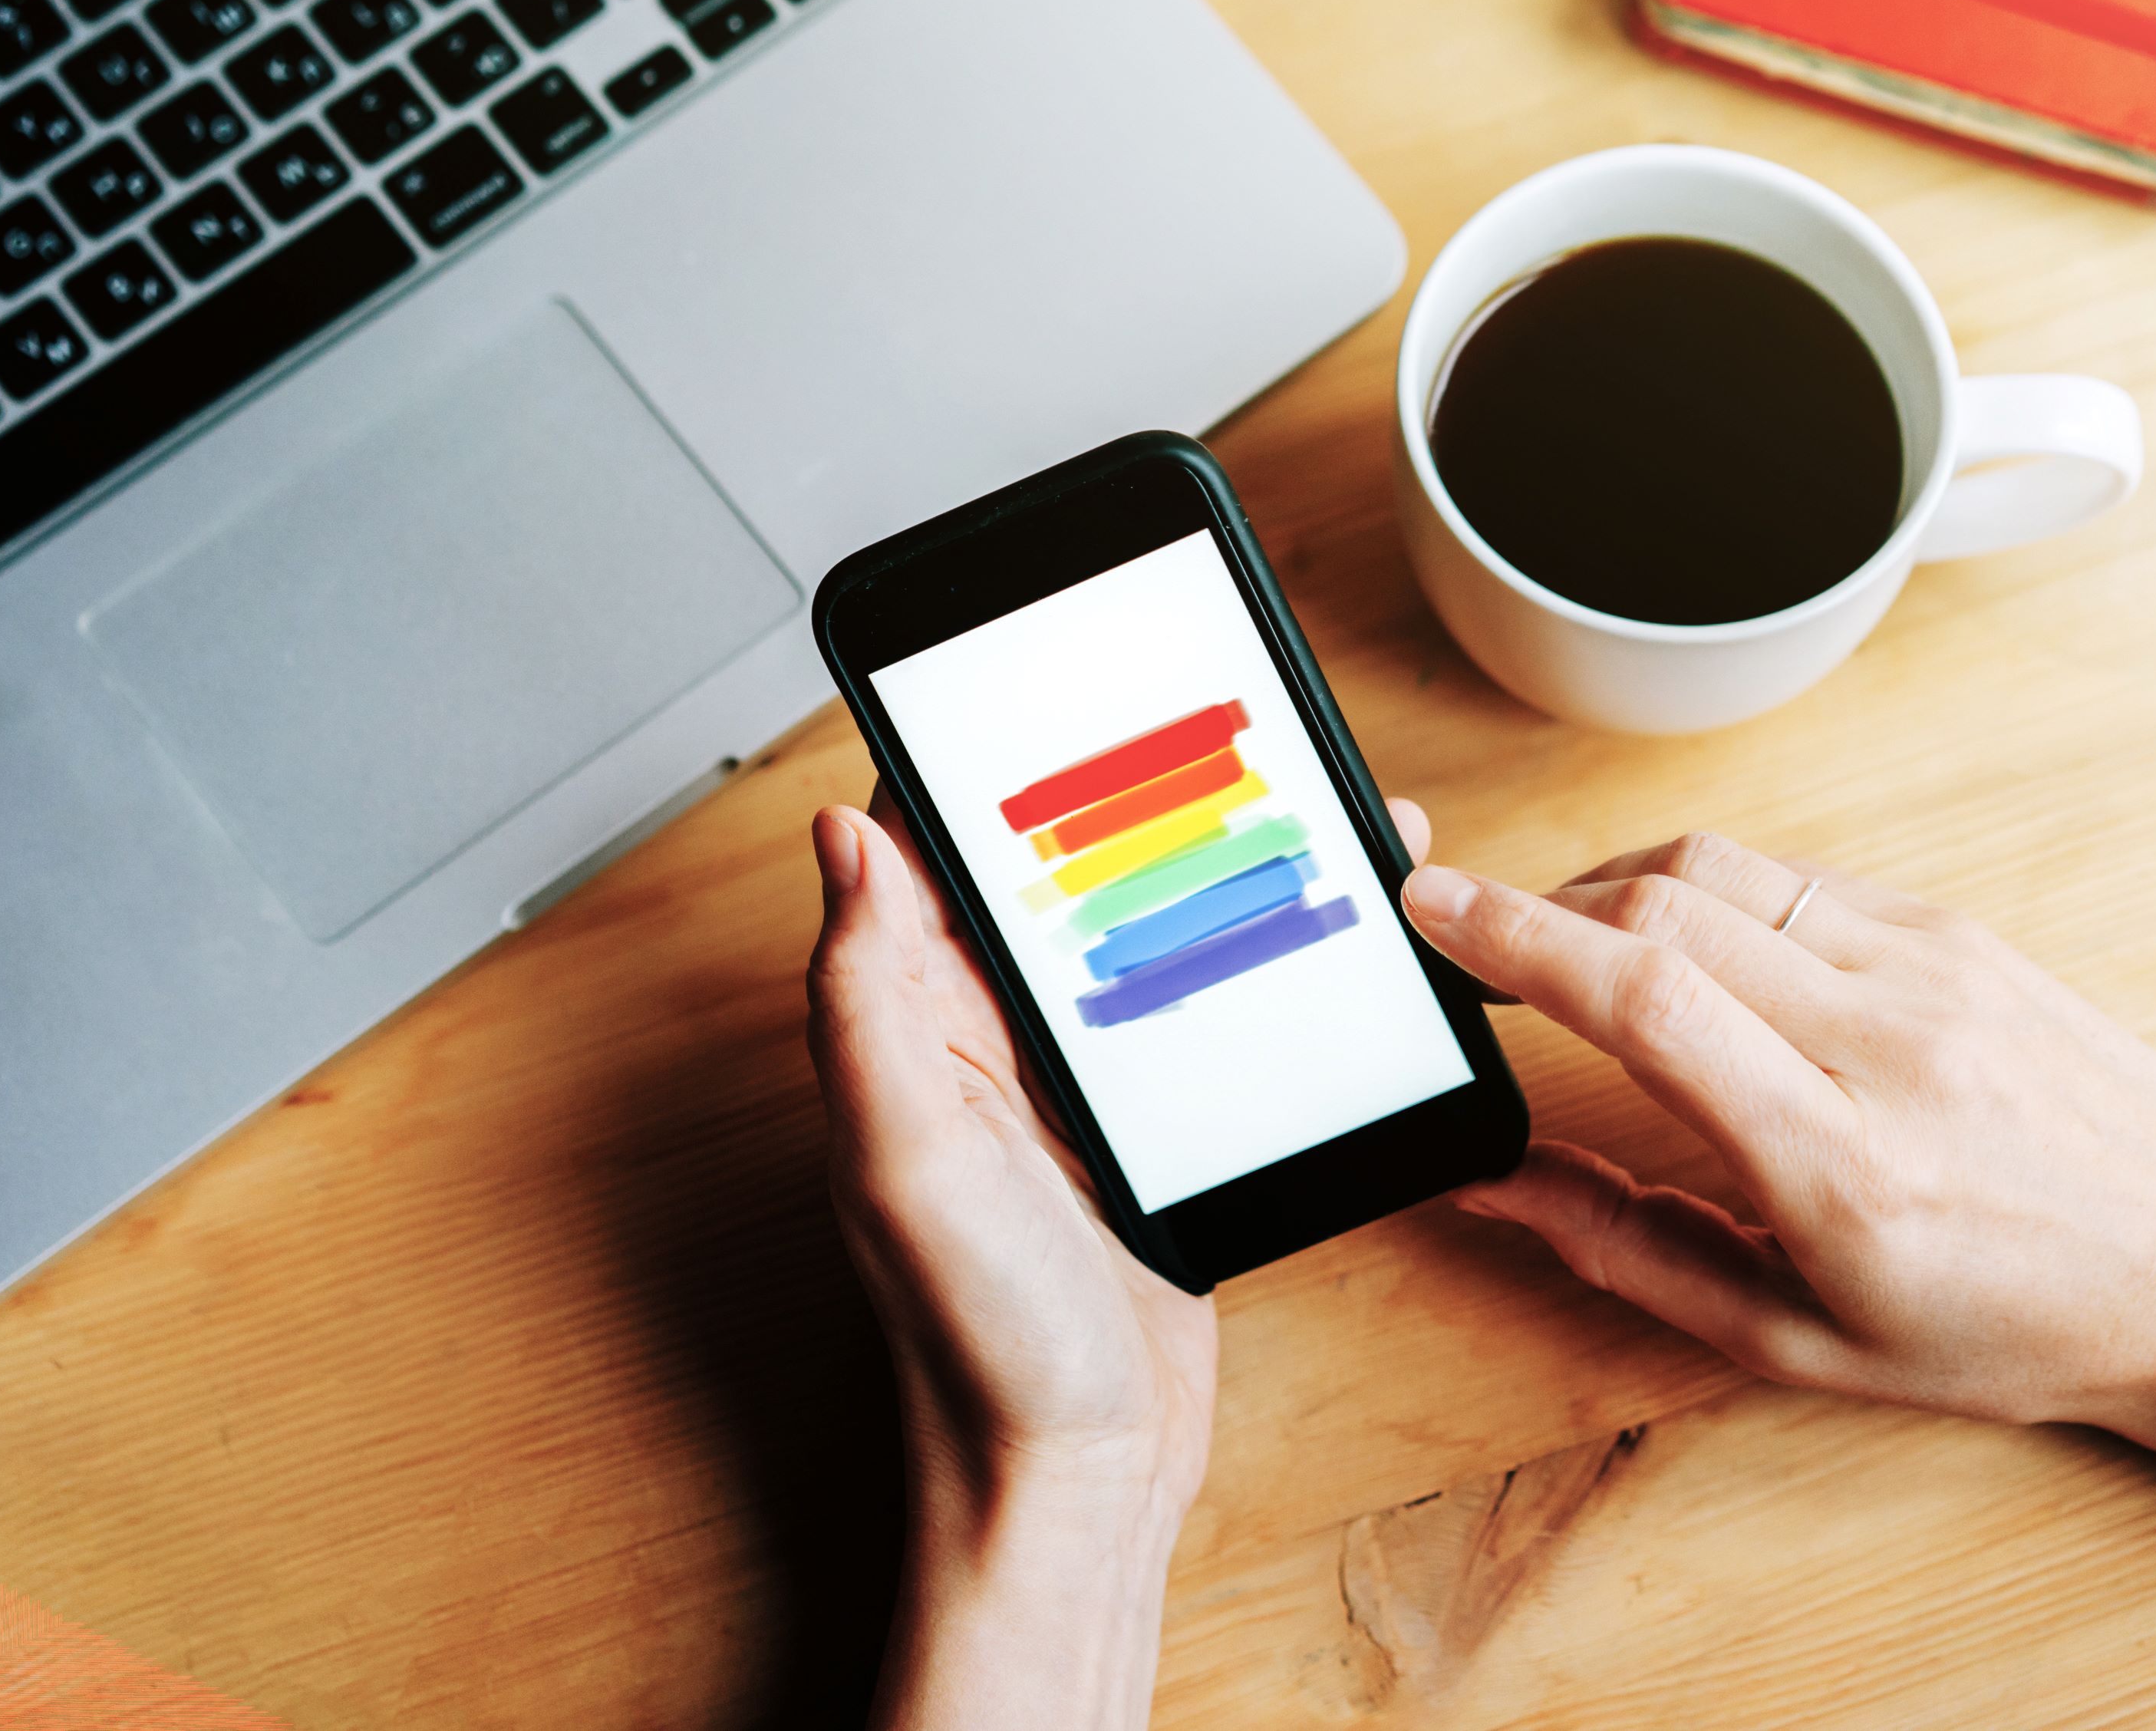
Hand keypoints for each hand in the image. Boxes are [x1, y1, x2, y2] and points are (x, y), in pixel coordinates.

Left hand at [808, 798, 1225, 1729]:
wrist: (1078, 1485)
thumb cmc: (976, 1343)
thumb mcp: (909, 1155)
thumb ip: (868, 993)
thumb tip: (843, 832)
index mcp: (908, 1025)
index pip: (929, 849)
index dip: (976, 756)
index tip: (1043, 669)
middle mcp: (979, 1042)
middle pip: (1051, 876)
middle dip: (1126, 792)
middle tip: (1213, 717)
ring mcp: (1067, 1088)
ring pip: (1134, 934)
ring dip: (1202, 867)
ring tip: (1297, 801)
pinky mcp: (1145, 1136)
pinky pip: (1191, 1016)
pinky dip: (1245, 963)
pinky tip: (1312, 934)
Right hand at [1399, 831, 2155, 1434]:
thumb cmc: (2013, 1327)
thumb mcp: (1801, 1342)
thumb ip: (1630, 1250)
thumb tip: (1497, 1178)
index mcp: (1842, 1166)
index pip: (1647, 999)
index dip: (1517, 937)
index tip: (1433, 907)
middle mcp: (1888, 1044)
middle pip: (1664, 907)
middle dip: (1540, 909)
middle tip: (1478, 942)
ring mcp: (1934, 970)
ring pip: (1720, 870)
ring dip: (1614, 889)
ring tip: (1571, 943)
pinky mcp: (1959, 932)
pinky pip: (1793, 878)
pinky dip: (1705, 893)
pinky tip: (1687, 944)